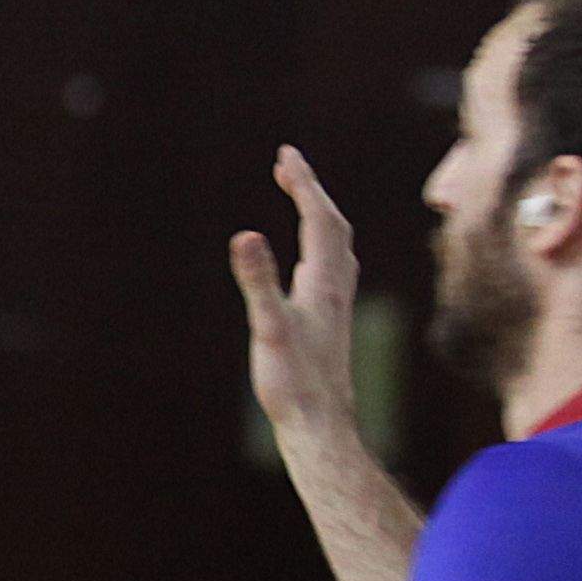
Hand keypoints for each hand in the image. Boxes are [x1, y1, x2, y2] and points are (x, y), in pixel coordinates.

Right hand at [226, 147, 361, 447]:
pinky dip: (320, 245)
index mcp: (324, 283)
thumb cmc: (294, 384)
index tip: (286, 154)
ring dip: (318, 214)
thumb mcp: (269, 328)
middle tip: (286, 164)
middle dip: (310, 190)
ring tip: (299, 196)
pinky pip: (331, 268)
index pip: (318, 218)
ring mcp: (336, 305)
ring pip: (336, 246)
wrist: (321, 427)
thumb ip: (258, 280)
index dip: (304, 183)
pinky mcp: (331, 323)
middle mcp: (336, 288)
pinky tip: (313, 259)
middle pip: (332, 225)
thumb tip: (244, 235)